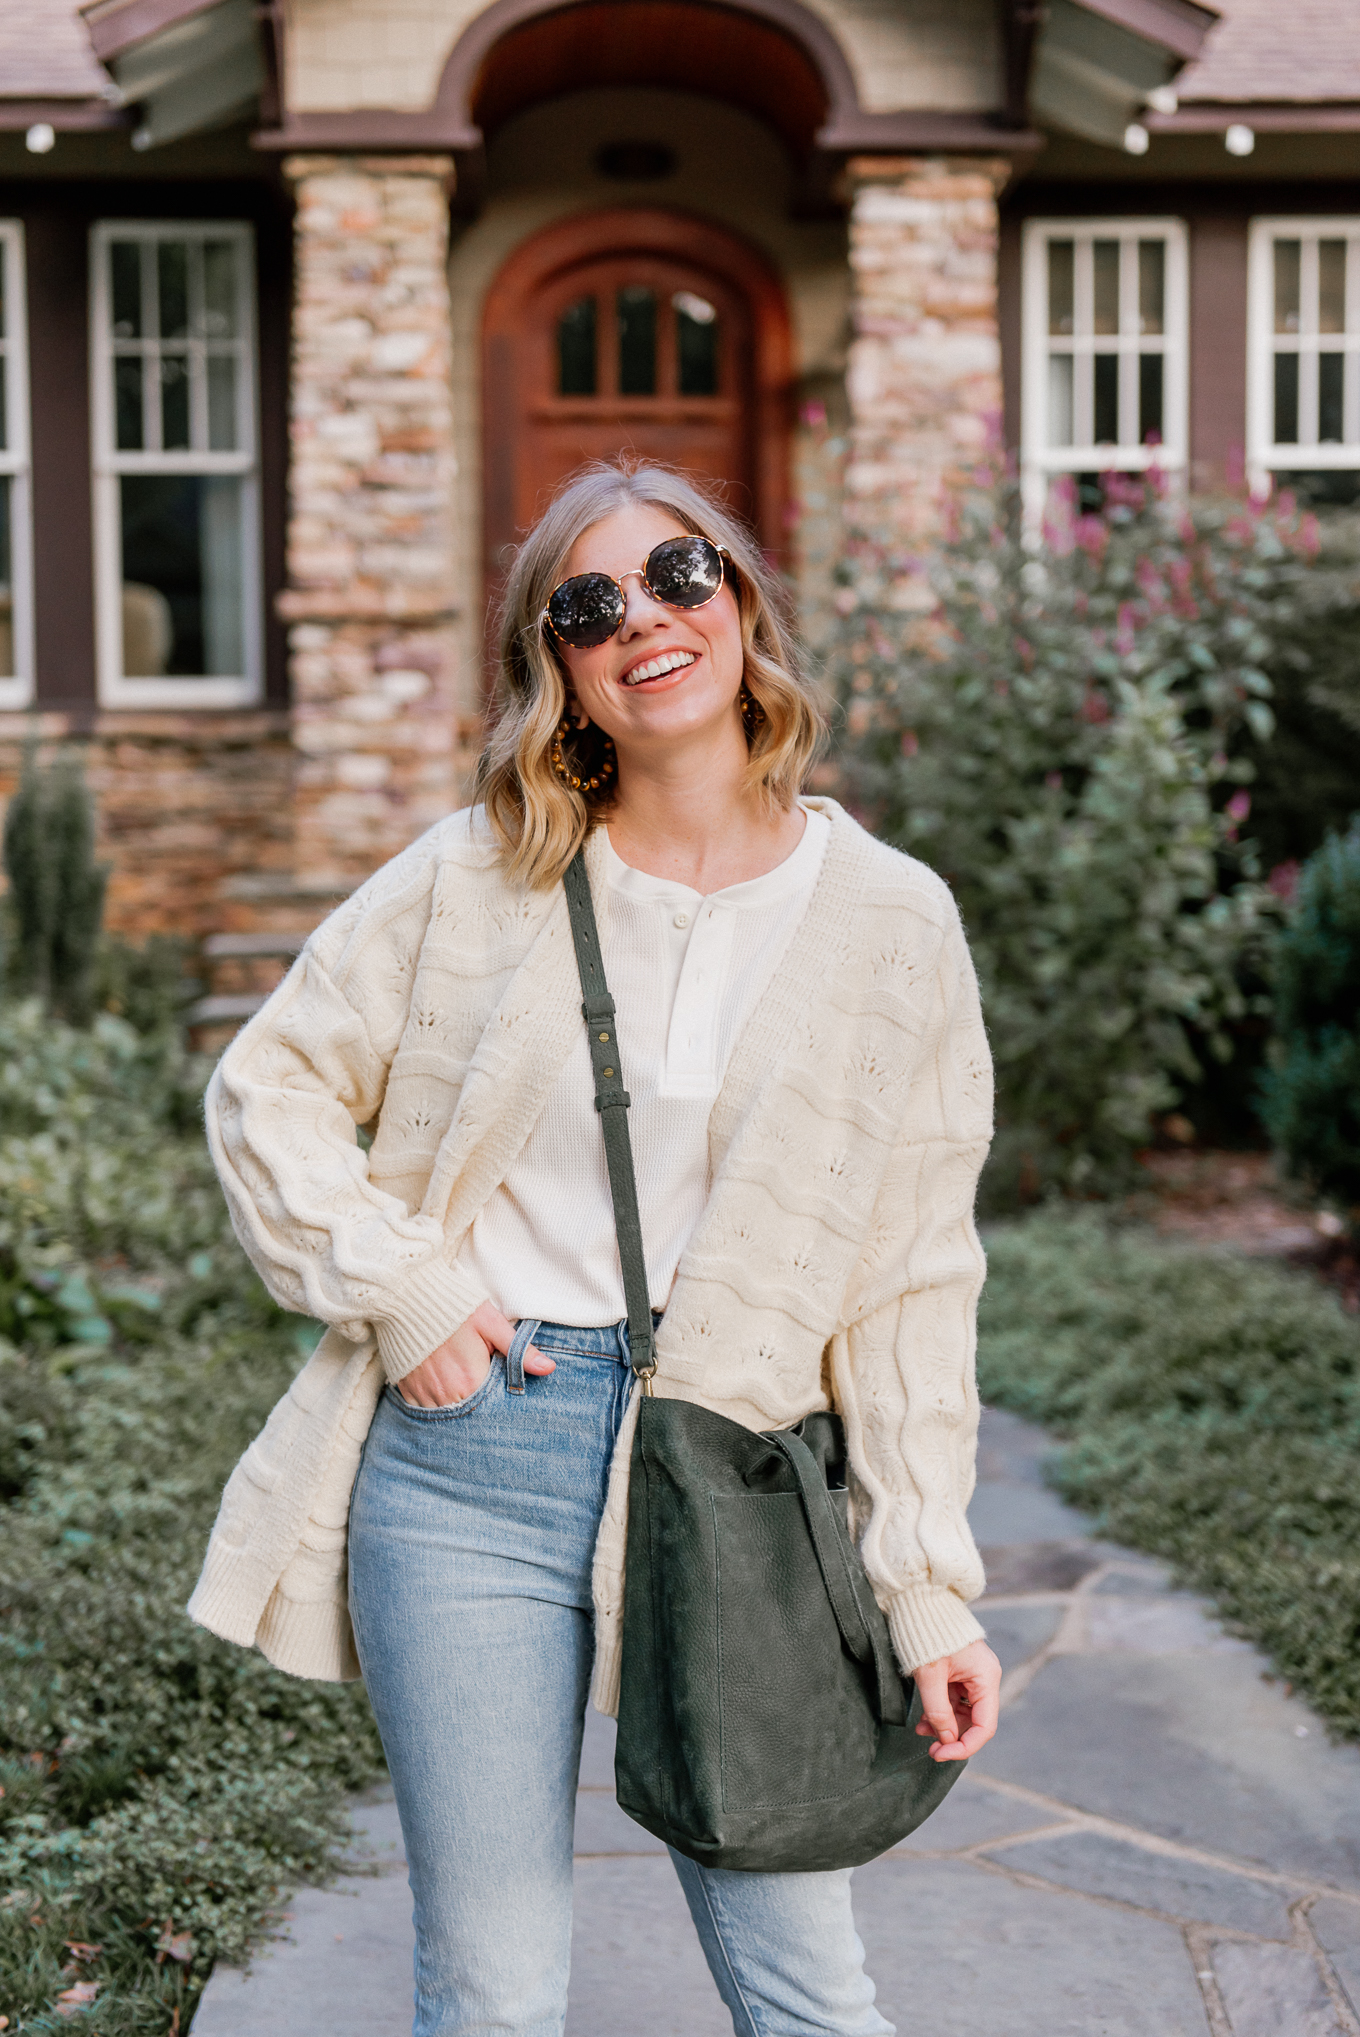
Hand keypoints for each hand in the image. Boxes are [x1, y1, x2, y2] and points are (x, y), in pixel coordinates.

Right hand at [395, 1303, 554, 1406]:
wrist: (407, 1296)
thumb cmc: (454, 1307)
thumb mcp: (491, 1323)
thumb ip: (518, 1350)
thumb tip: (549, 1369)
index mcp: (471, 1380)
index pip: (491, 1408)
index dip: (497, 1403)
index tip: (498, 1393)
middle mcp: (447, 1393)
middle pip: (468, 1415)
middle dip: (477, 1409)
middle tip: (479, 1390)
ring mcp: (424, 1393)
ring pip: (445, 1415)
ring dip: (455, 1407)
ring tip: (461, 1392)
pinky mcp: (406, 1389)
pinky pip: (422, 1410)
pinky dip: (433, 1404)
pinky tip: (440, 1390)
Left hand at [913, 1640, 1000, 1761]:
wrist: (918, 1600)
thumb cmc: (927, 1633)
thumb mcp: (930, 1676)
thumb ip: (938, 1711)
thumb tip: (946, 1739)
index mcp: (986, 1677)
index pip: (984, 1726)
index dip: (964, 1746)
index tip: (940, 1754)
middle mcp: (984, 1677)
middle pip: (974, 1720)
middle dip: (951, 1735)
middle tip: (928, 1746)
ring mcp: (971, 1674)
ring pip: (962, 1712)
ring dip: (942, 1724)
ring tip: (920, 1728)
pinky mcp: (959, 1671)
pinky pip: (953, 1700)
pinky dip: (939, 1710)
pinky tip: (923, 1717)